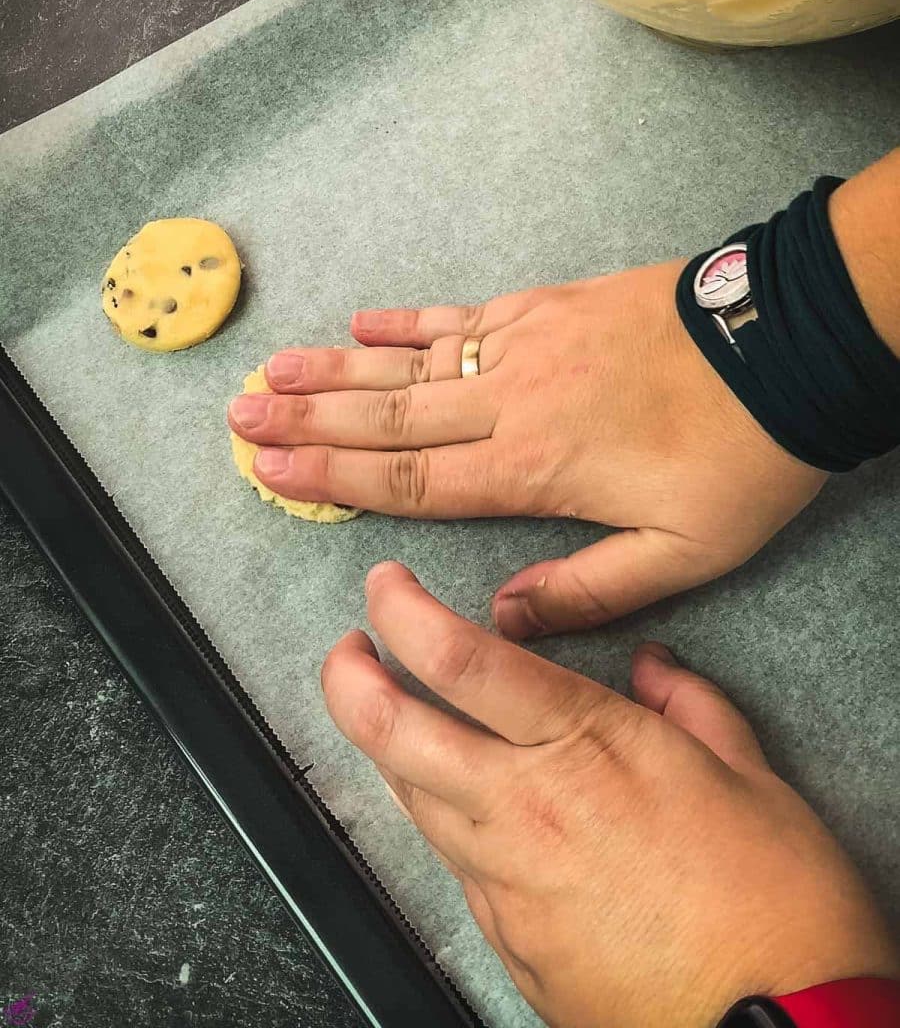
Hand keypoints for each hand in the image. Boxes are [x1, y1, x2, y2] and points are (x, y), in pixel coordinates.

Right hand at [229, 263, 824, 634]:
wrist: (786, 346)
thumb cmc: (740, 456)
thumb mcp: (683, 553)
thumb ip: (587, 590)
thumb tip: (500, 615)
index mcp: (531, 468)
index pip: (408, 480)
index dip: (331, 477)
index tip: (267, 470)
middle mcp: (509, 401)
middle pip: (387, 417)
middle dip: (306, 421)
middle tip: (238, 416)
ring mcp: (524, 343)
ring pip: (409, 362)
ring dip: (335, 369)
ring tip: (272, 371)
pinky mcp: (548, 305)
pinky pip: (459, 312)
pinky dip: (405, 320)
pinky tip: (364, 322)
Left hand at [322, 563, 898, 1027]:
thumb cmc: (776, 903)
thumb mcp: (750, 773)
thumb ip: (688, 703)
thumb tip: (652, 667)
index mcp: (585, 745)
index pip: (459, 660)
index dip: (401, 612)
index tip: (384, 587)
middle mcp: (525, 808)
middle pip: (392, 731)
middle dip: (348, 678)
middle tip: (348, 650)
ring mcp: (506, 882)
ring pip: (408, 798)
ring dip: (387, 749)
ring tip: (397, 718)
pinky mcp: (507, 940)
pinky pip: (454, 865)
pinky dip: (444, 821)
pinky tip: (466, 810)